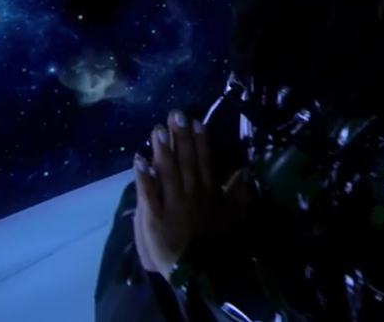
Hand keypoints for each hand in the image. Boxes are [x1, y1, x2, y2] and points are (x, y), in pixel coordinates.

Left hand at [133, 111, 248, 278]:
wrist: (199, 269)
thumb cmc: (217, 244)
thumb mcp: (235, 218)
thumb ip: (239, 194)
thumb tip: (244, 171)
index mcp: (209, 192)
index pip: (204, 161)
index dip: (200, 141)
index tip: (197, 122)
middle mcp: (190, 192)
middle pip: (184, 160)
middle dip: (180, 137)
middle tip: (175, 114)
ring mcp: (171, 202)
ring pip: (167, 170)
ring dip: (162, 149)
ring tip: (157, 129)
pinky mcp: (153, 215)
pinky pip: (148, 192)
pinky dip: (143, 175)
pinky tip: (139, 159)